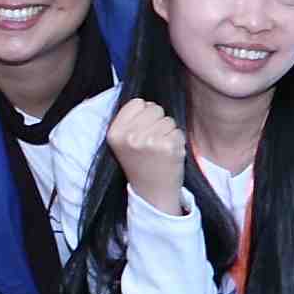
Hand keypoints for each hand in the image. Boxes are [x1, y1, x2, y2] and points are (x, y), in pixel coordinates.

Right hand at [104, 97, 189, 212]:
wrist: (152, 192)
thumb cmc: (140, 163)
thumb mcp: (123, 141)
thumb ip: (130, 120)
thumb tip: (145, 100)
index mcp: (115, 132)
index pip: (137, 102)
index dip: (144, 114)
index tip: (141, 131)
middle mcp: (130, 136)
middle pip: (154, 108)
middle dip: (157, 122)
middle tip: (151, 143)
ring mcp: (149, 141)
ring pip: (168, 119)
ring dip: (168, 132)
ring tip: (160, 149)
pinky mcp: (168, 147)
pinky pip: (179, 131)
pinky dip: (177, 141)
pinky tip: (169, 154)